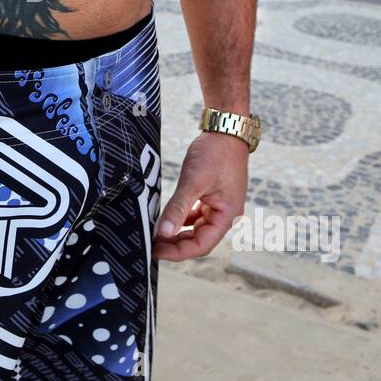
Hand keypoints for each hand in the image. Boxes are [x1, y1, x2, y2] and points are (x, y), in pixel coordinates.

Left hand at [154, 131, 248, 261]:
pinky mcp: (213, 197)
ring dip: (178, 233)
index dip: (178, 252)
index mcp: (227, 215)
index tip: (157, 250)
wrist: (226, 129)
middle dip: (176, 244)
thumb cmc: (215, 153)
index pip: (202, 245)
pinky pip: (197, 215)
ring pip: (197, 229)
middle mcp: (226, 215)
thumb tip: (164, 232)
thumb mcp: (193, 181)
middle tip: (152, 243)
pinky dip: (183, 219)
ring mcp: (220, 206)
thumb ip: (178, 208)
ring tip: (157, 232)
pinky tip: (168, 218)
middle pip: (199, 240)